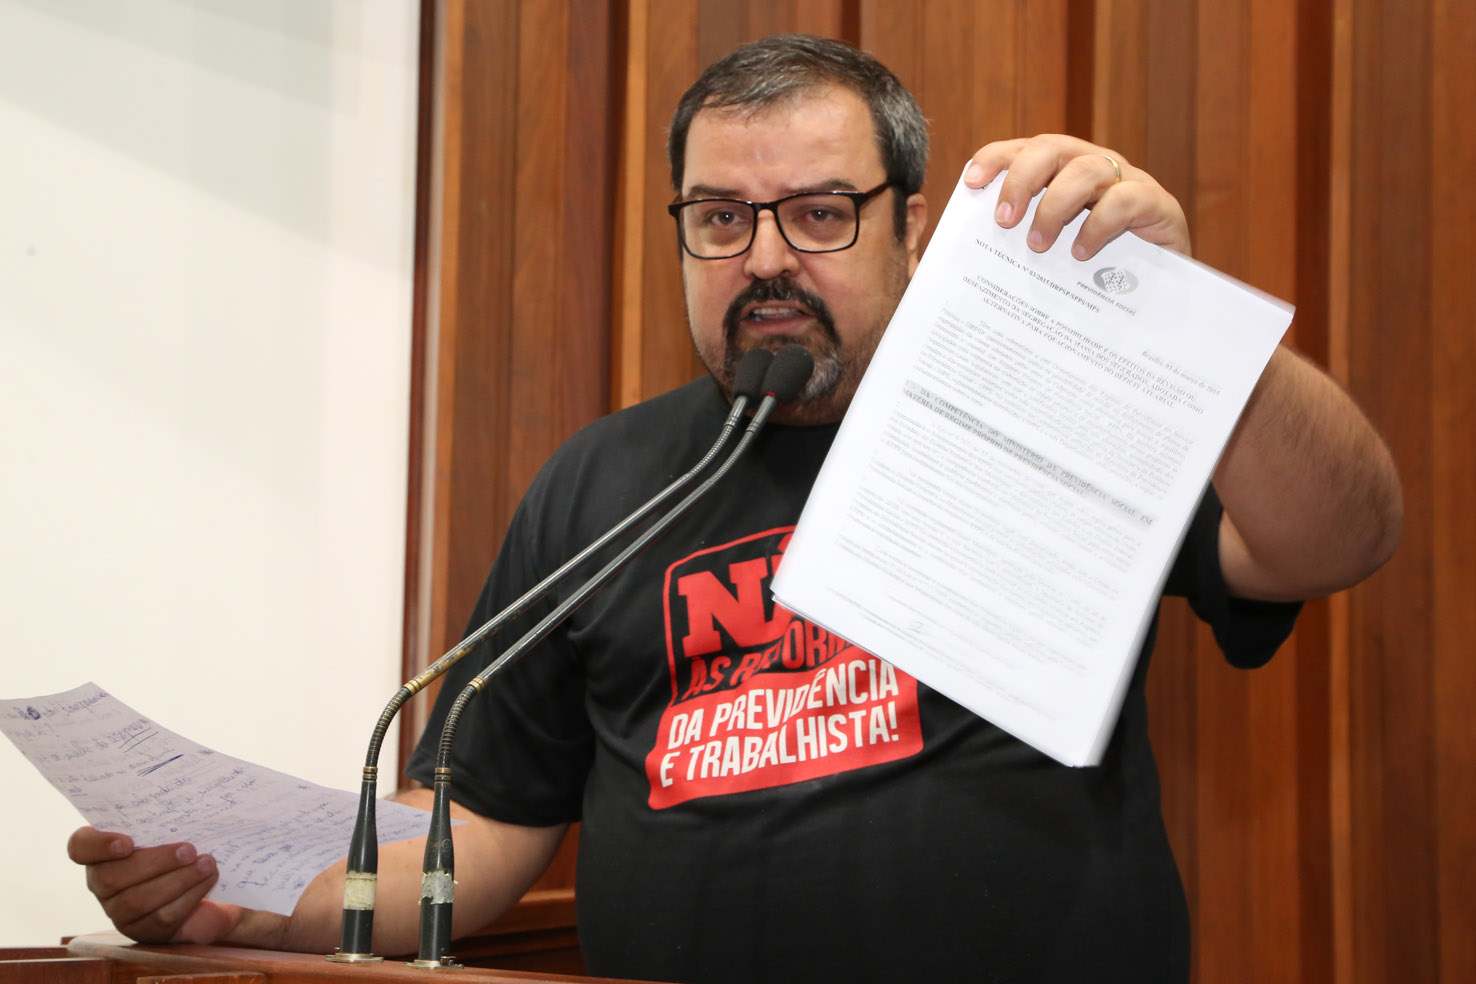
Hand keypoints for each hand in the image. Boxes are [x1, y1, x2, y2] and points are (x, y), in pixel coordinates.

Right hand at [68, 826, 244, 943]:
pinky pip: (161, 917)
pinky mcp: (143, 930)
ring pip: (138, 901)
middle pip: (112, 878)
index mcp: (103, 850)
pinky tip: (207, 879)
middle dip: (155, 862)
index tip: (128, 841)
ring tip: (207, 863)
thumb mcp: (172, 826)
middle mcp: (102, 882)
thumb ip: (167, 813)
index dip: (98, 845)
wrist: (207, 882)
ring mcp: (119, 911)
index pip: (80, 847)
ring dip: (178, 880)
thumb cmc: (184, 844)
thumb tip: (187, 787)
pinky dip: (189, 896)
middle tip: (189, 849)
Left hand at [964, 134, 1189, 257]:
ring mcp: (1128, 182)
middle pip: (1053, 148)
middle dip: (1022, 179)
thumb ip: (1019, 241)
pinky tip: (1080, 252)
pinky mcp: (1157, 205)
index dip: (997, 158)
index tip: (971, 182)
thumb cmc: (1094, 272)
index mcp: (1063, 172)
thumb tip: (972, 247)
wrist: (1158, 296)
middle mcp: (1094, 167)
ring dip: (1055, 206)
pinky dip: (1098, 224)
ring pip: (1086, 170)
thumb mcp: (1051, 252)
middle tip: (1004, 219)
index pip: (1025, 149)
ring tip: (1037, 244)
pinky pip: (1125, 200)